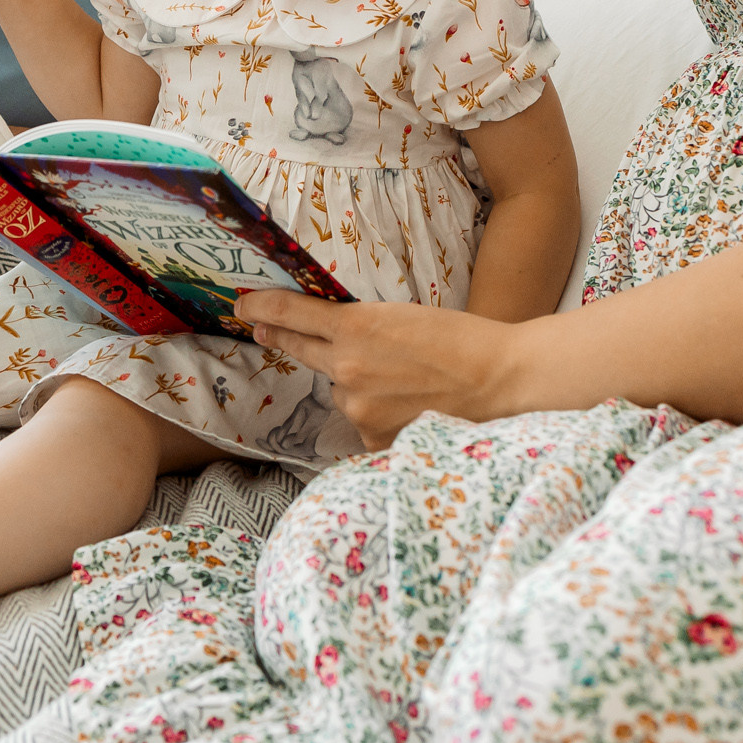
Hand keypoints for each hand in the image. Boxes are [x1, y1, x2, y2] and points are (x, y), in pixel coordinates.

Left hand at [236, 290, 522, 449]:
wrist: (500, 381)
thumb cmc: (461, 340)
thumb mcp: (403, 318)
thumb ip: (361, 330)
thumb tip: (333, 342)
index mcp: (356, 328)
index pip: (293, 315)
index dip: (263, 308)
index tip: (241, 305)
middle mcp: (347, 369)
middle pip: (304, 350)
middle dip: (285, 338)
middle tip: (262, 328)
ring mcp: (358, 407)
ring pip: (342, 390)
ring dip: (358, 384)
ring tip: (406, 379)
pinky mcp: (373, 436)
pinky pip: (363, 420)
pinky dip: (380, 413)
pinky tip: (413, 406)